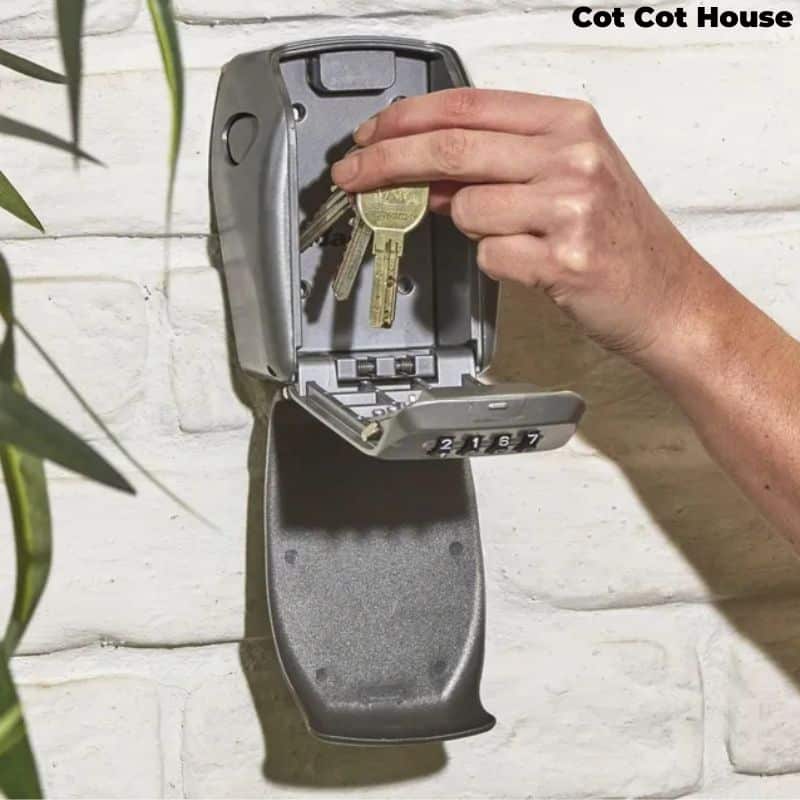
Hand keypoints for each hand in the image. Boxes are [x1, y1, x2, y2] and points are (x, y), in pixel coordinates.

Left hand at [331, 88, 718, 360]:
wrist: (670, 298)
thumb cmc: (621, 238)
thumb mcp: (569, 180)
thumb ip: (500, 167)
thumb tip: (429, 176)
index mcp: (570, 123)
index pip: (466, 106)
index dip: (405, 120)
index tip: (370, 138)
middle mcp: (572, 155)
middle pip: (451, 149)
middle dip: (386, 163)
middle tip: (351, 177)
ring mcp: (571, 206)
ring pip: (467, 209)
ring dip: (470, 229)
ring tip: (515, 238)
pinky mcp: (564, 259)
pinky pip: (491, 257)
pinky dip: (498, 264)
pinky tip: (534, 265)